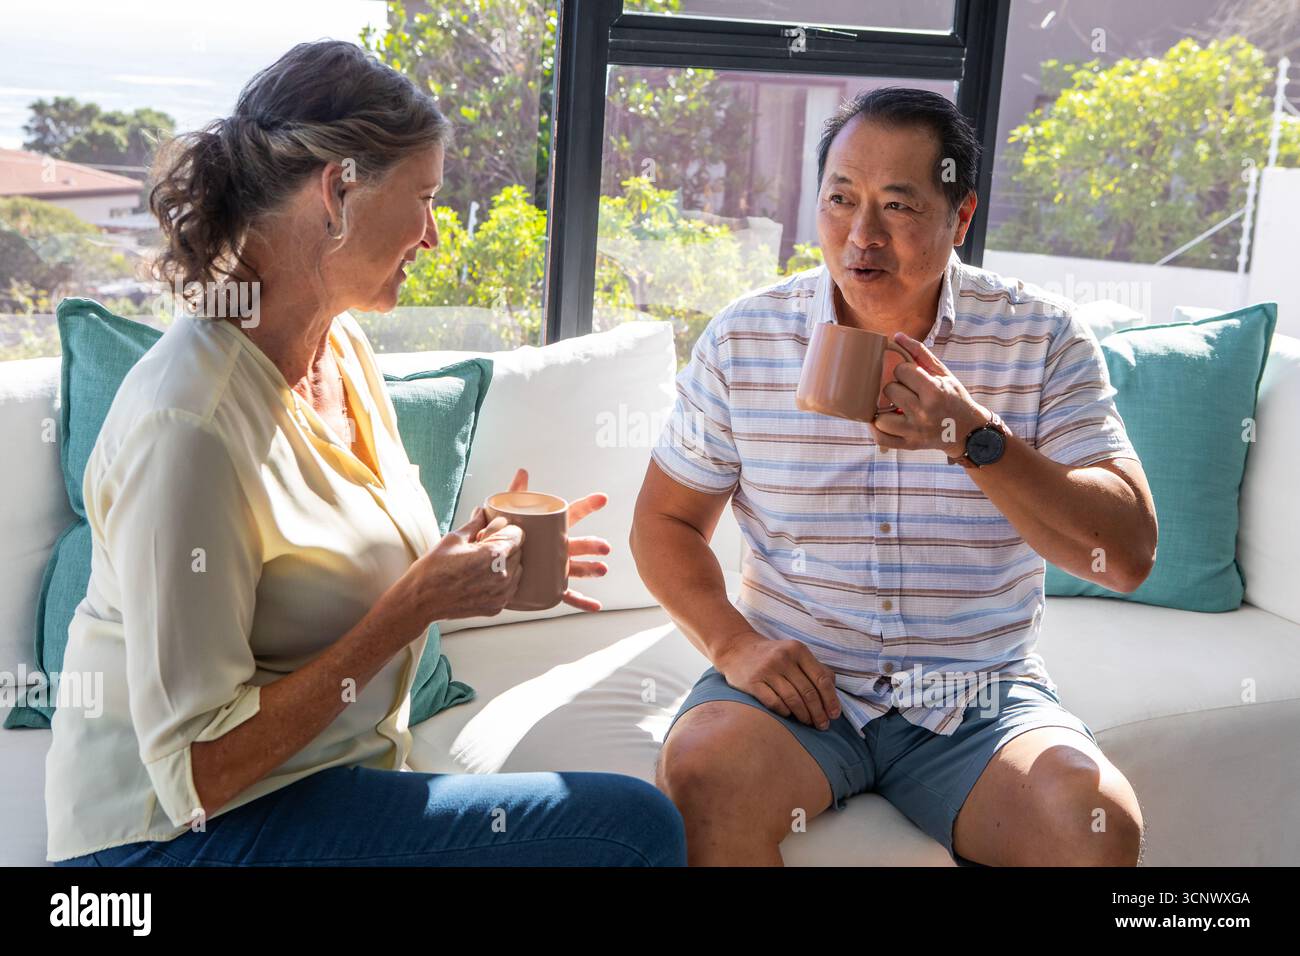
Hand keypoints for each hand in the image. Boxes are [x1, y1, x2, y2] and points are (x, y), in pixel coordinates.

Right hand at [400, 505, 523, 621]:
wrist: (421, 600)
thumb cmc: (433, 569)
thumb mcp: (453, 539)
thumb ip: (475, 524)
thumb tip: (484, 512)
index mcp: (494, 554)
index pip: (518, 534)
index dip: (506, 530)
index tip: (494, 532)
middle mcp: (502, 575)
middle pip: (519, 552)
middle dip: (505, 546)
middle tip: (483, 548)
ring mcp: (501, 594)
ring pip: (517, 571)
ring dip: (505, 564)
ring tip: (482, 565)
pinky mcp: (497, 606)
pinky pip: (509, 588)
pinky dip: (501, 582)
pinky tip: (482, 579)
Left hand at [476, 467, 610, 611]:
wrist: (491, 568)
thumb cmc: (504, 537)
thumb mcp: (508, 514)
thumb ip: (515, 494)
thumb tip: (523, 472)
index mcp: (551, 530)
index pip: (572, 515)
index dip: (587, 505)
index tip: (602, 498)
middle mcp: (558, 549)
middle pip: (578, 544)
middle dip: (592, 545)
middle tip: (603, 546)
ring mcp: (556, 569)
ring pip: (577, 569)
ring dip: (591, 569)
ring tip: (601, 569)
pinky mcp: (549, 587)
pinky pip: (568, 596)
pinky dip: (583, 602)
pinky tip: (596, 606)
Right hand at [715, 633, 841, 729]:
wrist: (737, 648)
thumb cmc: (773, 655)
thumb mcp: (795, 653)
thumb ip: (815, 668)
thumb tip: (834, 692)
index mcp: (798, 650)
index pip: (821, 679)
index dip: (831, 699)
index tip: (835, 715)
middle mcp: (783, 658)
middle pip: (808, 692)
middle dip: (819, 713)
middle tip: (823, 725)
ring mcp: (766, 670)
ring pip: (793, 700)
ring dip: (804, 716)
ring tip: (808, 723)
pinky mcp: (752, 682)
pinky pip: (774, 703)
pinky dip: (785, 712)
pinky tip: (789, 715)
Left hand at [869, 331, 989, 458]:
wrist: (968, 431)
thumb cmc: (954, 398)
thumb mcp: (943, 374)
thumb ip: (920, 353)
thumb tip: (896, 336)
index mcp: (934, 392)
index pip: (902, 371)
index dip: (904, 370)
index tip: (911, 375)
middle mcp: (923, 413)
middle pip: (890, 391)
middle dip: (895, 388)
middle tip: (906, 392)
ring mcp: (915, 431)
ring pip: (880, 417)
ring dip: (883, 410)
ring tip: (893, 407)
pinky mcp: (910, 445)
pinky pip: (881, 439)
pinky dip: (876, 430)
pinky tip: (881, 420)